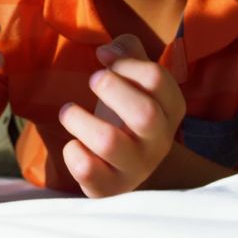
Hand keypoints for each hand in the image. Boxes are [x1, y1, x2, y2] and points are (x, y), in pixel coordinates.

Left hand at [58, 34, 185, 196]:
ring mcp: (135, 167)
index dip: (126, 63)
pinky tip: (73, 144)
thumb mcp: (136, 81)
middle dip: (112, 89)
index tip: (104, 59)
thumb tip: (106, 50)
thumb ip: (127, 53)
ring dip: (79, 120)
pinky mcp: (109, 187)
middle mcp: (159, 141)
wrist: (128, 169)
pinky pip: (88, 170)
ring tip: (67, 111)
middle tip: (92, 79)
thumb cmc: (127, 113)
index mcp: (170, 109)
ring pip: (110, 142)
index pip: (157, 79)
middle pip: (145, 114)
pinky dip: (73, 153)